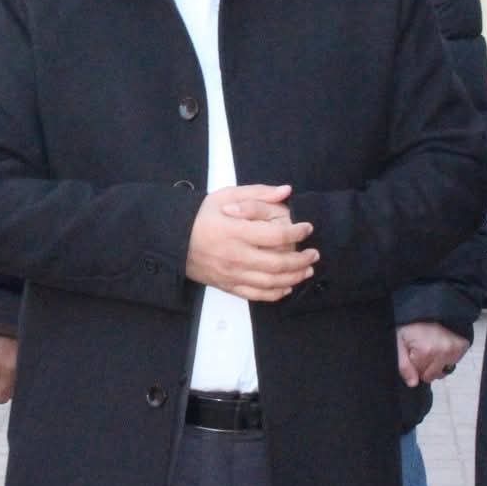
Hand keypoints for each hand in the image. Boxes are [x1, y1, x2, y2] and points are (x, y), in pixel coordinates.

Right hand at [184, 183, 317, 301]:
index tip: (307, 228)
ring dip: (294, 278)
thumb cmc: (200, 215)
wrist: (172, 240)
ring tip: (307, 270)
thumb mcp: (226, 196)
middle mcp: (236, 255)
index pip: (276, 235)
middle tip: (314, 253)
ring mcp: (232, 274)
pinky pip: (255, 295)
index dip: (297, 232)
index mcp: (236, 231)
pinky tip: (286, 287)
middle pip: (278, 263)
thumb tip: (286, 191)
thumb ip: (257, 194)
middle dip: (302, 260)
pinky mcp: (227, 285)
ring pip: (270, 283)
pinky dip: (274, 294)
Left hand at [396, 321, 468, 386]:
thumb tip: (413, 384)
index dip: (415, 366)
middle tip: (422, 349)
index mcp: (427, 351)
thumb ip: (404, 365)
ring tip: (431, 347)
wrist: (429, 309)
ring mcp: (455, 349)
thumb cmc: (411, 326)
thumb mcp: (399, 343)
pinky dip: (446, 358)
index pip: (421, 375)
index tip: (413, 352)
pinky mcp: (462, 346)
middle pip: (433, 375)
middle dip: (425, 366)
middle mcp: (444, 351)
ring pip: (443, 371)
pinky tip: (440, 346)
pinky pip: (453, 363)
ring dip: (436, 363)